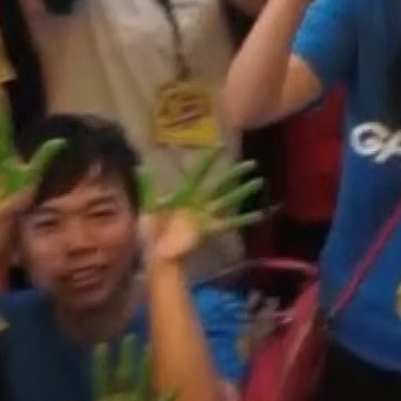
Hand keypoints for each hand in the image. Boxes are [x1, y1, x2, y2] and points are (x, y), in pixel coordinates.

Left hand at [62, 336, 174, 400]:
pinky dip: (168, 398)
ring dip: (147, 367)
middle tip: (130, 337)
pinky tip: (177, 387)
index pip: (102, 380)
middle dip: (127, 357)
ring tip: (150, 349)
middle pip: (125, 375)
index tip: (101, 347)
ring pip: (142, 382)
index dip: (102, 364)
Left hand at [139, 151, 264, 264]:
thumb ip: (147, 188)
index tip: (219, 146)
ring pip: (229, 199)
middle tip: (252, 164)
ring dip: (243, 192)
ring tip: (259, 182)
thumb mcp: (148, 207)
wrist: (158, 253)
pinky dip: (245, 219)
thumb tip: (141, 167)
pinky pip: (230, 222)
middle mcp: (200, 202)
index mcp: (186, 194)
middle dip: (235, 174)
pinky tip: (259, 215)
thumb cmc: (152, 231)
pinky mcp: (211, 229)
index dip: (208, 161)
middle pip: (220, 184)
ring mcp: (207, 215)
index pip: (199, 173)